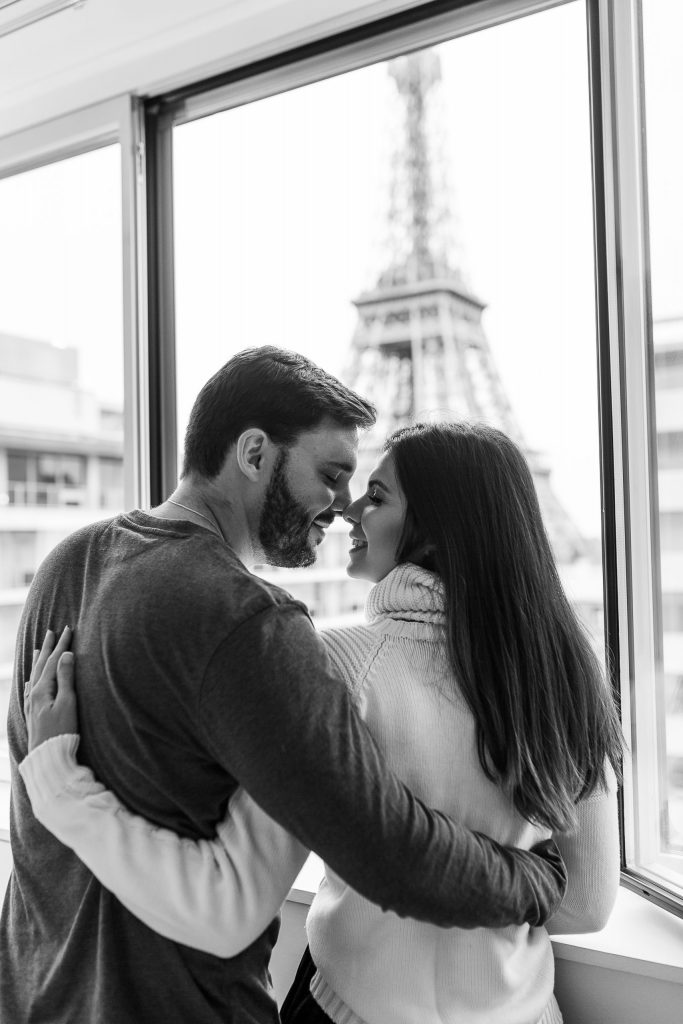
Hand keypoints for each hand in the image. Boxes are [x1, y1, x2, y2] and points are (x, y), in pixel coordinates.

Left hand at [24, 627, 77, 750]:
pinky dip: (33, 678)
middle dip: (48, 648)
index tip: (68, 629)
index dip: (62, 645)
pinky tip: (32, 680)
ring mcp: (32, 704)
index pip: (54, 661)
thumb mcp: (68, 703)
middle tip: (51, 632)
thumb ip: (66, 678)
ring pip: (35, 675)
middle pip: (41, 665)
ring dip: (39, 660)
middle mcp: (34, 694)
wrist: (47, 757)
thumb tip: (66, 655)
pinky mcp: (33, 713)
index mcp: (42, 689)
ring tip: (39, 649)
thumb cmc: (61, 732)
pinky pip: (31, 688)